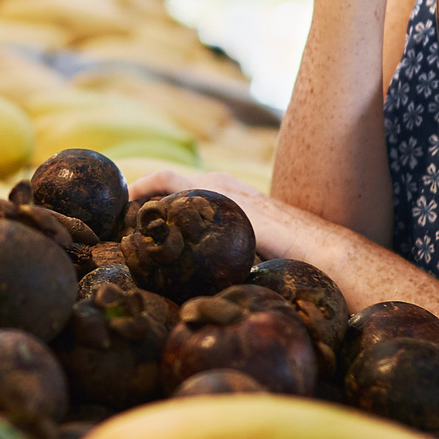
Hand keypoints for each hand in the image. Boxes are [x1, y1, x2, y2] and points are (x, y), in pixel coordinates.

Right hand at [127, 166, 293, 254]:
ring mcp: (235, 190)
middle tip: (135, 216)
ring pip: (194, 193)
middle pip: (177, 183)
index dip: (140, 186)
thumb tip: (171, 260)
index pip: (165, 178)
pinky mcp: (246, 201)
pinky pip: (211, 201)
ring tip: (161, 225)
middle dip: (154, 196)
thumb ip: (199, 233)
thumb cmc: (276, 241)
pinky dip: (195, 209)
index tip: (123, 197)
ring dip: (176, 203)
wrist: (314, 244)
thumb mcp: (231, 231)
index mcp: (212, 186)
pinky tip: (195, 230)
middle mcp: (221, 183)